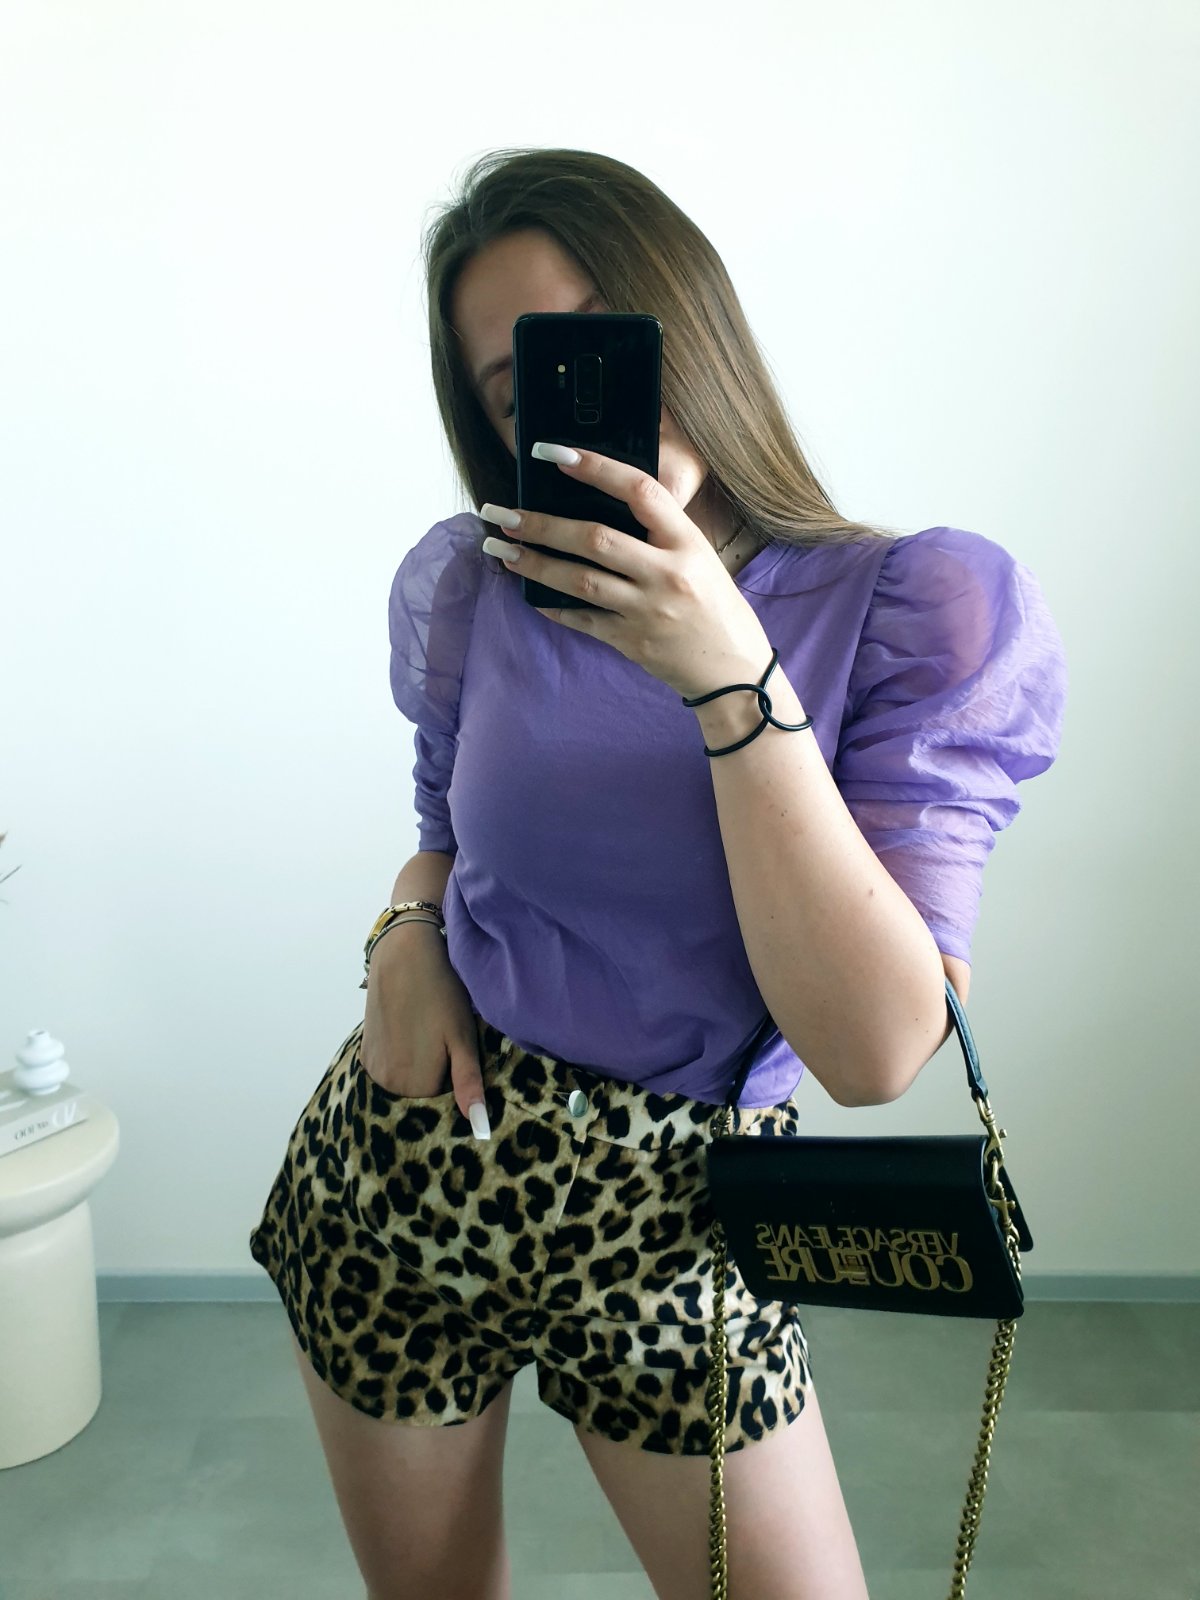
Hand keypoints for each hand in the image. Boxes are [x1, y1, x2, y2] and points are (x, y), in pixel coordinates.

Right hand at [360, 925, 490, 1135]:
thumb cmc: (441, 993)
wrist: (404, 955)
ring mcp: (372, 1067)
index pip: (444, 1101)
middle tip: (443, 1038)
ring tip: (427, 1031)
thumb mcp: (463, 1039)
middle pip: (422, 1094)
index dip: (456, 1078)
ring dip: (417, 1065)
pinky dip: (401, 1055)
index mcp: (415, 1085)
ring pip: (405, 1080)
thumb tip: (480, 1131)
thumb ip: (469, 1086)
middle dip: (436, 1074)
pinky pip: (390, 1066)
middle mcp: (387, 1083)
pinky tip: (410, 1028)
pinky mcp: (364, 1051)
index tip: (458, 1050)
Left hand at [480, 444, 772, 701]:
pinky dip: (553, 606)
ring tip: (500, 549)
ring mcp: (647, 611)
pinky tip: (530, 594)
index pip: (639, 491)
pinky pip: (582, 619)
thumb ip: (660, 534)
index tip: (553, 453)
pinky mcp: (631, 642)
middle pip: (595, 539)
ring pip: (579, 580)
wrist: (734, 673)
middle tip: (501, 512)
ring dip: (534, 563)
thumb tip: (600, 506)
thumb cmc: (717, 608)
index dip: (595, 467)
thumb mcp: (701, 558)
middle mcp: (667, 575)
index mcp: (688, 544)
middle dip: (541, 524)